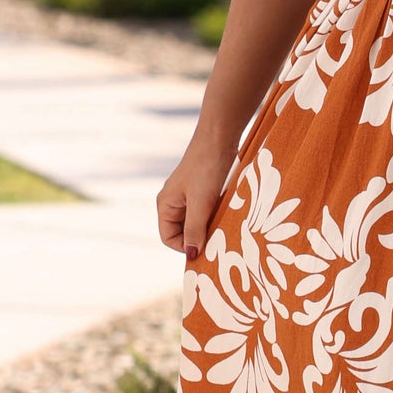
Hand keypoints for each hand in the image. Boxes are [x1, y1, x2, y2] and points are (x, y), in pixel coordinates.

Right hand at [156, 135, 236, 262]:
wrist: (219, 138)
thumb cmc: (206, 168)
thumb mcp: (201, 203)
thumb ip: (194, 229)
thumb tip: (191, 254)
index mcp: (165, 205)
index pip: (168, 238)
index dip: (184, 247)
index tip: (205, 248)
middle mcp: (174, 202)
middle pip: (182, 232)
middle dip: (199, 237)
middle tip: (218, 239)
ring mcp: (188, 196)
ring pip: (196, 222)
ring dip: (209, 227)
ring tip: (223, 226)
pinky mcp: (203, 190)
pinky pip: (206, 211)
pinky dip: (215, 216)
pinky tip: (227, 215)